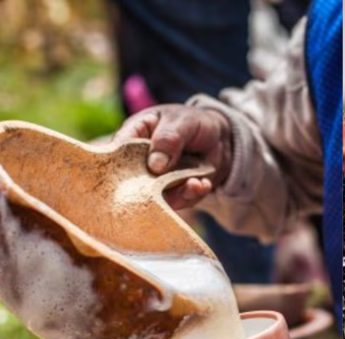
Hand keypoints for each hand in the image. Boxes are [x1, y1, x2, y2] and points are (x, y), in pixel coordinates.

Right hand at [113, 104, 232, 209]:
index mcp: (133, 135)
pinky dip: (191, 195)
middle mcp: (138, 162)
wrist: (218, 139)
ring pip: (156, 196)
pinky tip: (203, 184)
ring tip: (196, 183)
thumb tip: (154, 165)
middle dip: (151, 189)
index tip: (135, 173)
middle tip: (171, 184)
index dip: (118, 165)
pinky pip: (178, 200)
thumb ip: (168, 139)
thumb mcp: (183, 122)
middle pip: (132, 182)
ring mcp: (155, 180)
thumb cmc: (192, 123)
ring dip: (178, 193)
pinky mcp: (173, 193)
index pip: (116, 151)